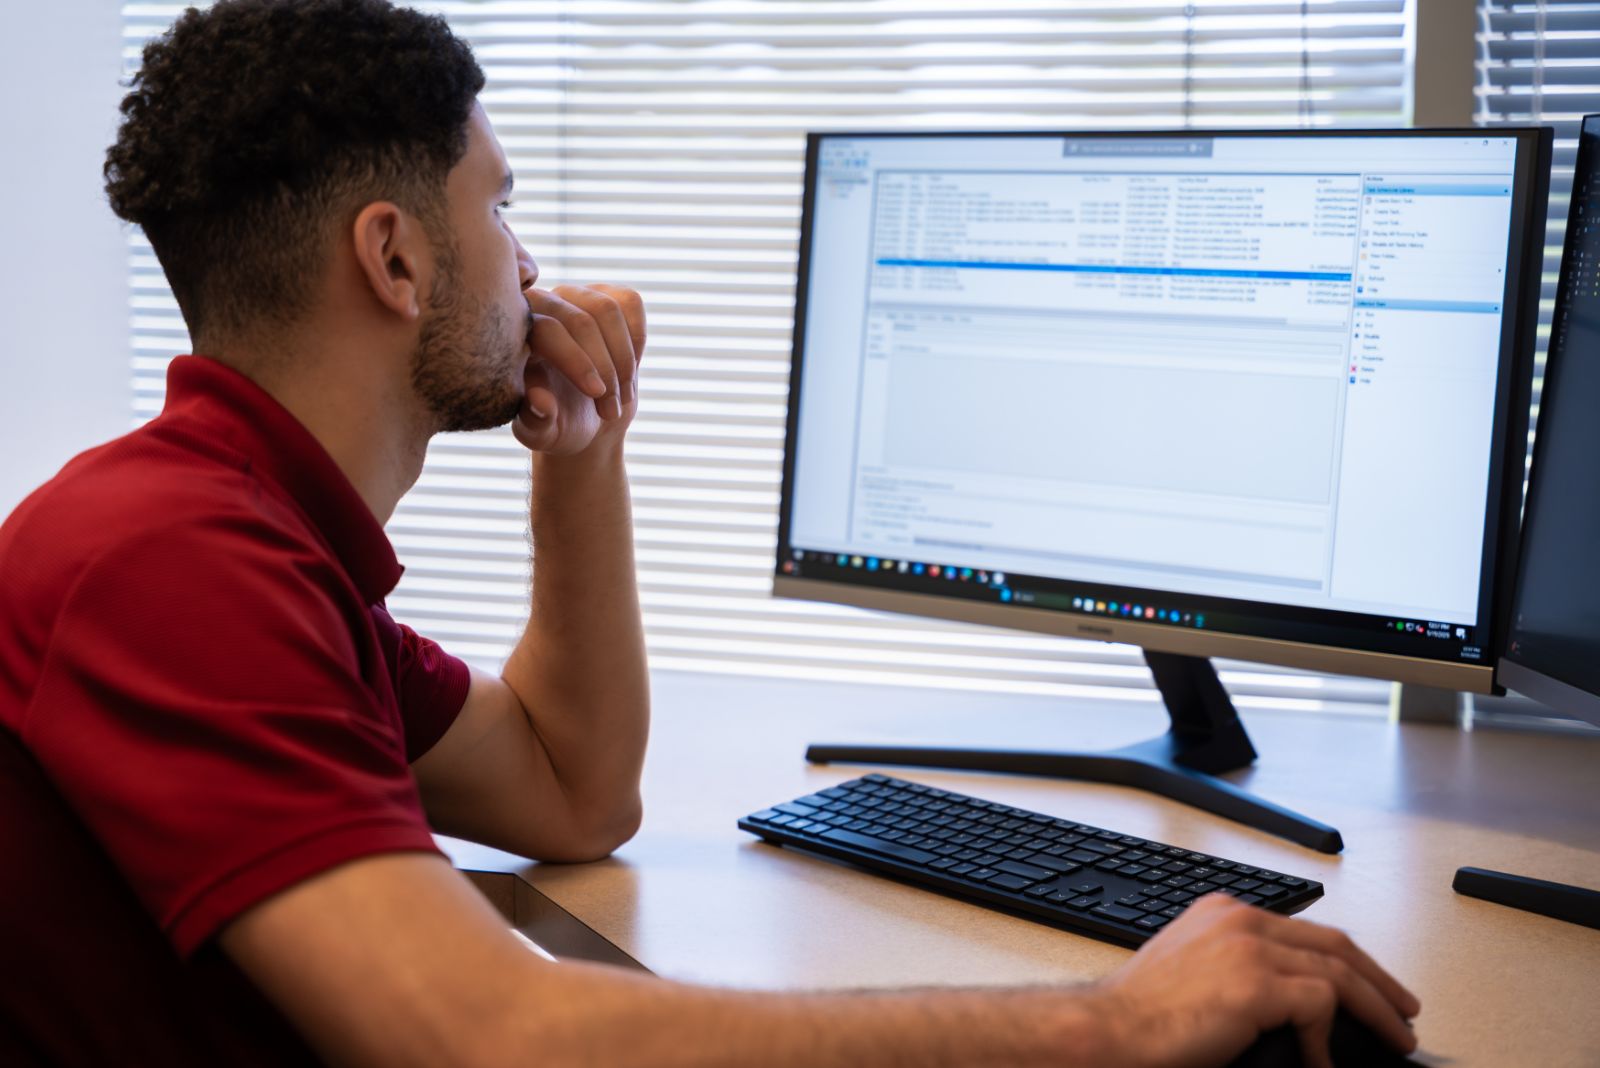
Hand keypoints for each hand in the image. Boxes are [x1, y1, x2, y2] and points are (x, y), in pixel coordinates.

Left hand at [512, 283, 645, 455]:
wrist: (584, 417)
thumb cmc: (553, 423)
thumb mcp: (541, 432)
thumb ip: (536, 420)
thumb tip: (540, 401)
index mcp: (514, 334)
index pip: (548, 330)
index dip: (576, 360)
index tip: (597, 393)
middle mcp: (541, 305)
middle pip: (580, 320)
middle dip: (605, 368)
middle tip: (610, 411)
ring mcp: (574, 295)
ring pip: (608, 310)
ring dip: (623, 359)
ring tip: (621, 397)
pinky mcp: (606, 294)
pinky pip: (630, 303)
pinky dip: (637, 340)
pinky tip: (628, 369)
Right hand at [1092, 895, 1420, 1067]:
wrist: (1111, 1031)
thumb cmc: (1141, 1015)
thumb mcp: (1192, 972)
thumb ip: (1235, 970)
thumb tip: (1282, 1002)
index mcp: (1224, 912)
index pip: (1305, 930)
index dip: (1345, 959)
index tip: (1366, 983)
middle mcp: (1240, 919)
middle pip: (1334, 944)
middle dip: (1378, 980)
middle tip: (1402, 1008)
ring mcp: (1249, 947)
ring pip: (1340, 973)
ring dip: (1377, 1009)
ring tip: (1395, 1035)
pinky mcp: (1256, 983)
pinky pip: (1321, 1005)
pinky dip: (1330, 1038)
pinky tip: (1324, 1061)